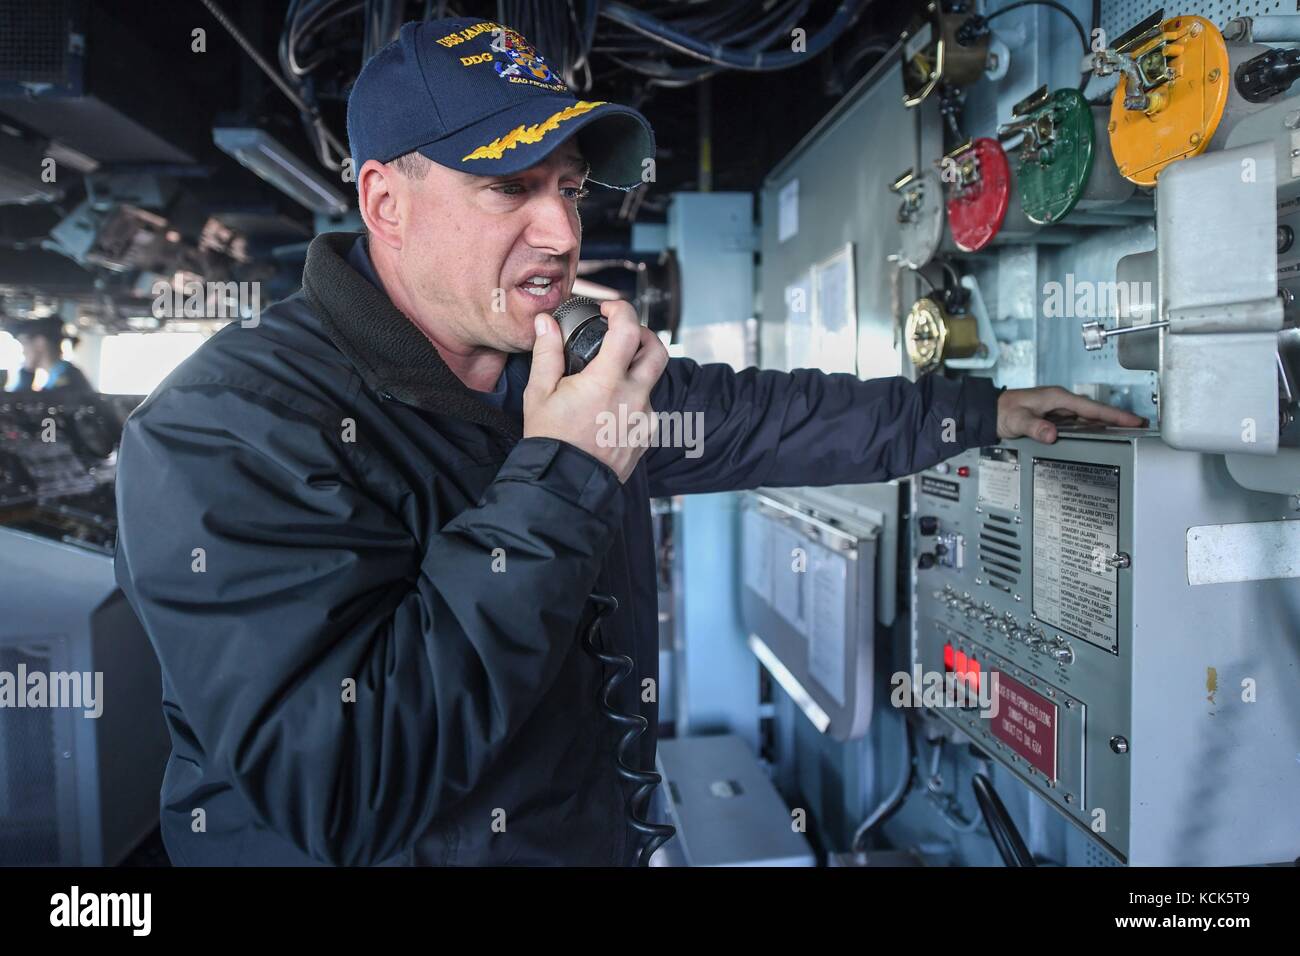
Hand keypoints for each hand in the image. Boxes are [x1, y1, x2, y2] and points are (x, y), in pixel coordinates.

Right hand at [524, 299, 668, 482]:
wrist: (564, 486)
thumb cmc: (550, 441)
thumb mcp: (539, 393)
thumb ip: (547, 353)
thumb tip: (546, 323)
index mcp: (606, 382)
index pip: (629, 330)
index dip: (621, 310)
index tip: (608, 309)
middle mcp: (634, 398)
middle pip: (658, 350)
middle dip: (643, 334)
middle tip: (623, 334)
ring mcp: (645, 419)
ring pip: (651, 382)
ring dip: (634, 372)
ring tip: (606, 380)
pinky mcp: (648, 436)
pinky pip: (647, 407)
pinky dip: (632, 400)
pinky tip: (609, 410)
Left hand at [997, 386, 1146, 441]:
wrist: (990, 412)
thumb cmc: (1003, 412)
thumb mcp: (1017, 420)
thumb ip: (1035, 427)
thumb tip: (1052, 433)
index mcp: (1058, 398)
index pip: (1092, 408)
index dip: (1115, 415)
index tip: (1134, 420)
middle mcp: (1062, 402)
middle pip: (1096, 412)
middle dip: (1119, 419)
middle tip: (1142, 428)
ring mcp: (1060, 410)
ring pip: (1090, 418)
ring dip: (1108, 424)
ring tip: (1130, 433)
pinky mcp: (1057, 418)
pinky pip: (1081, 423)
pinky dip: (1094, 429)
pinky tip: (1104, 436)